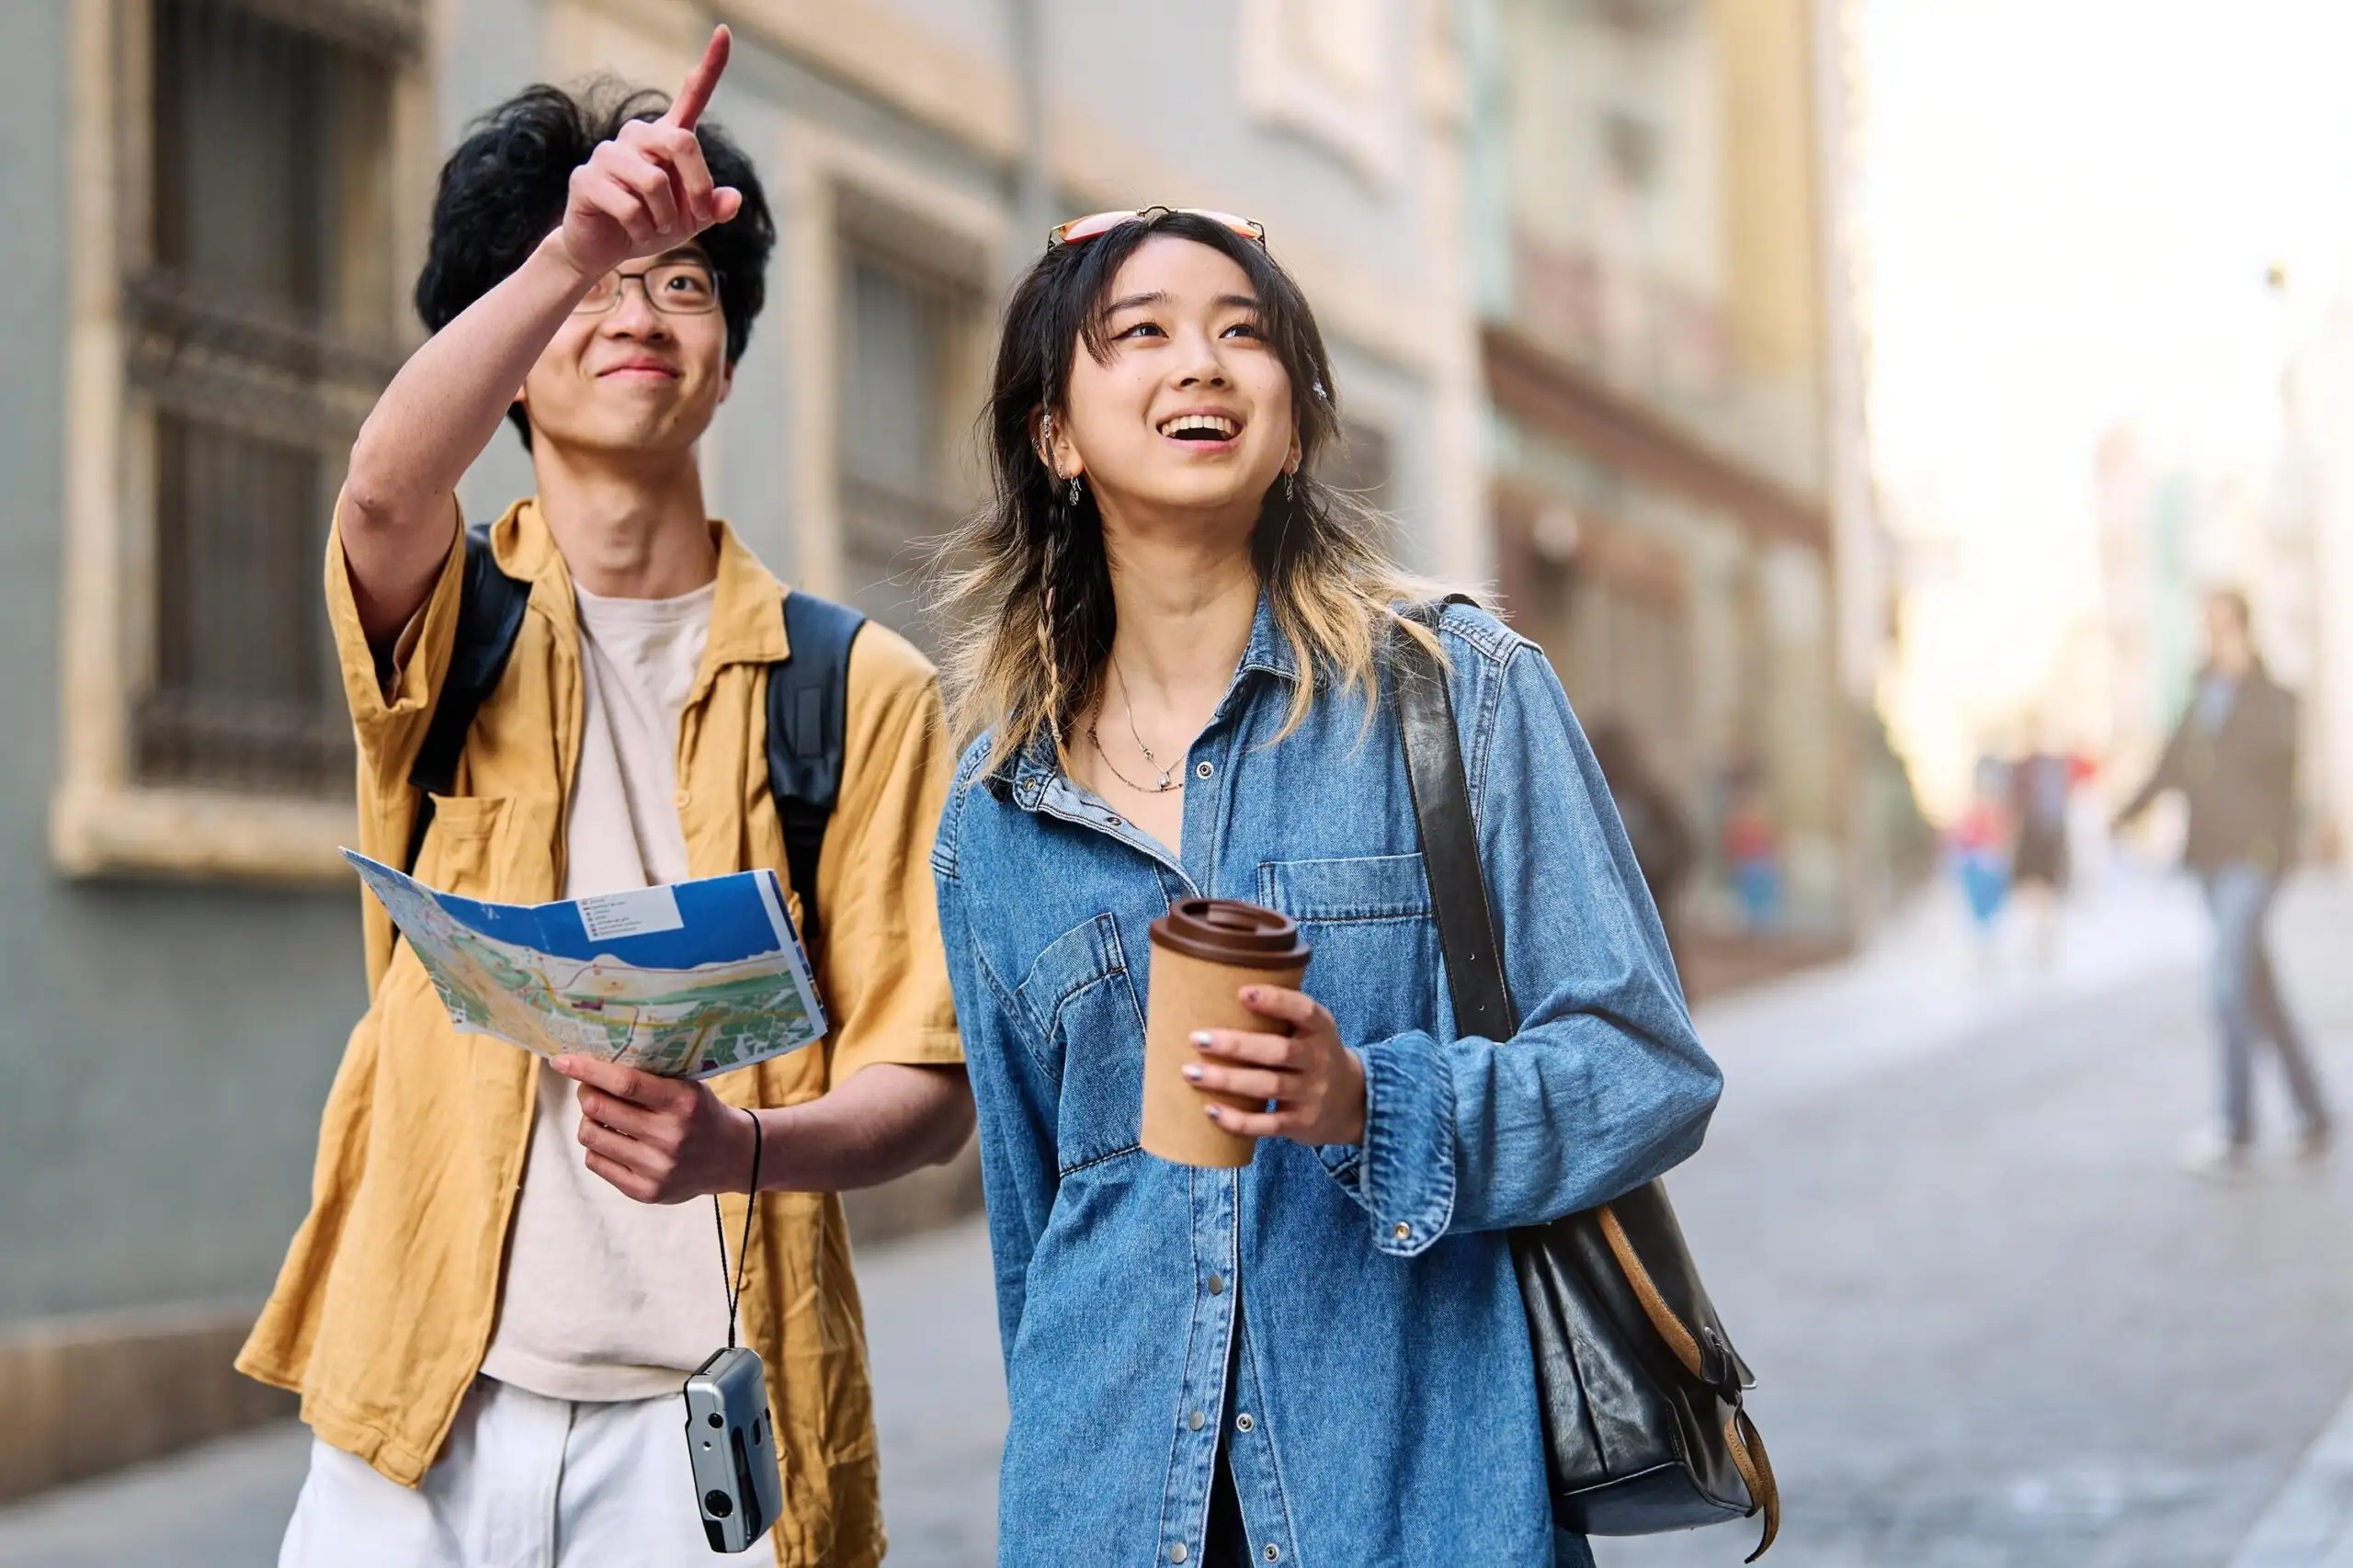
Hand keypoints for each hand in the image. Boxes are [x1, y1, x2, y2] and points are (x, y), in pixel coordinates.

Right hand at [551, 26, 743, 283]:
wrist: (606, 250)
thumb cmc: (652, 225)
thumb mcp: (692, 220)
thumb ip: (714, 207)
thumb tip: (732, 200)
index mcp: (667, 138)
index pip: (692, 96)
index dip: (710, 66)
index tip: (725, 32)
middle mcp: (637, 136)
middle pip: (681, 143)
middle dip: (696, 188)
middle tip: (694, 217)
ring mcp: (608, 153)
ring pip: (654, 182)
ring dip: (665, 218)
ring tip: (656, 227)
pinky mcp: (585, 177)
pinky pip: (629, 207)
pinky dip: (641, 229)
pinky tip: (632, 231)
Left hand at [551, 1055, 758, 1203]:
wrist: (731, 1156)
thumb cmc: (700, 1111)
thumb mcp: (687, 1086)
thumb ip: (648, 1076)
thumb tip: (592, 1063)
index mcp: (683, 1103)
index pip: (625, 1082)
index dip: (588, 1070)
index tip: (561, 1060)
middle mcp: (671, 1137)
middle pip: (600, 1108)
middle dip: (586, 1093)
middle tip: (589, 1088)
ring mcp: (657, 1168)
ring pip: (591, 1136)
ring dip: (589, 1121)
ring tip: (603, 1117)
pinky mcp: (646, 1192)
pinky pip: (596, 1162)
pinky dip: (596, 1146)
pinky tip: (613, 1140)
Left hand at [1185, 985, 1365, 1146]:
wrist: (1352, 1102)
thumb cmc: (1311, 1054)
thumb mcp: (1309, 1030)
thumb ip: (1279, 1015)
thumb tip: (1214, 993)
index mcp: (1321, 1029)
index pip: (1304, 1010)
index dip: (1275, 1000)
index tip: (1241, 992)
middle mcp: (1319, 1060)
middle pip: (1279, 1051)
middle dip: (1236, 1045)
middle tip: (1197, 1038)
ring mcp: (1312, 1094)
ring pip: (1269, 1086)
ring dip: (1227, 1080)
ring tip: (1190, 1073)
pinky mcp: (1301, 1123)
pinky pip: (1268, 1124)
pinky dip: (1238, 1120)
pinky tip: (1211, 1110)